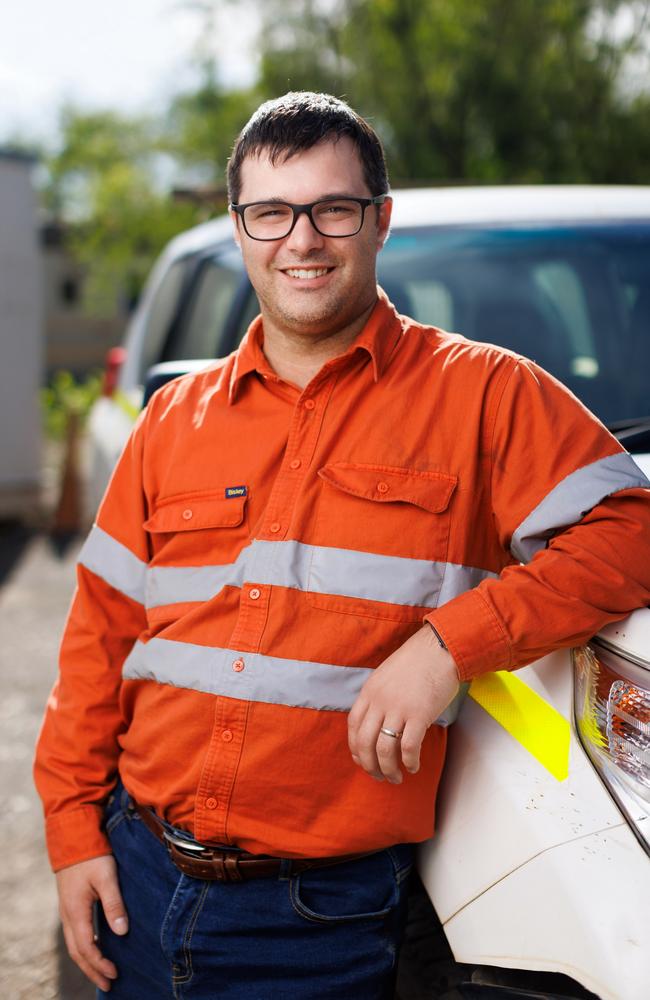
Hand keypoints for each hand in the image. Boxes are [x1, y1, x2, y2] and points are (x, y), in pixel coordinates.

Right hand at [56, 854, 127, 990]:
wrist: (73, 837)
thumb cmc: (92, 856)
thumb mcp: (106, 877)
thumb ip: (114, 904)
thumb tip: (122, 932)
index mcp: (76, 911)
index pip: (86, 947)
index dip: (100, 964)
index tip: (115, 974)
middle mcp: (68, 915)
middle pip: (77, 952)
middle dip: (92, 970)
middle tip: (108, 984)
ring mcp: (67, 910)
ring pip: (74, 944)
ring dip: (87, 961)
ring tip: (102, 973)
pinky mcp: (70, 905)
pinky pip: (75, 934)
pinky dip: (84, 948)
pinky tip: (96, 948)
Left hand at [348, 625, 458, 782]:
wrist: (440, 649)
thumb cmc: (418, 661)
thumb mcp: (388, 676)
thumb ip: (380, 697)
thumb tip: (379, 723)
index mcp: (370, 691)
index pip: (353, 726)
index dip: (355, 748)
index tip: (362, 760)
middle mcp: (380, 701)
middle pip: (365, 743)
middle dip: (370, 765)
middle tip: (379, 776)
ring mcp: (398, 708)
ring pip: (384, 750)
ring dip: (388, 769)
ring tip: (396, 778)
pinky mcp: (419, 714)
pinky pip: (408, 747)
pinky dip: (409, 762)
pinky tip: (414, 766)